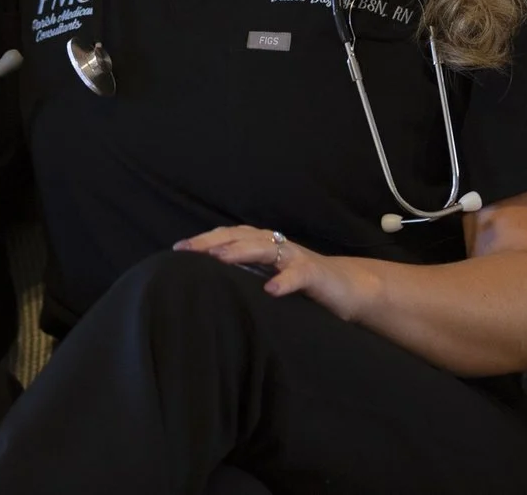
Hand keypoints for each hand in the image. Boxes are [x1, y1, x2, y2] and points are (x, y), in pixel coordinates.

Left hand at [174, 226, 383, 325]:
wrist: (349, 289)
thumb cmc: (302, 286)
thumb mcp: (269, 278)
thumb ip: (245, 277)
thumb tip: (206, 285)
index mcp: (263, 244)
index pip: (228, 236)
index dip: (203, 241)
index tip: (177, 250)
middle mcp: (277, 245)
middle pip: (240, 236)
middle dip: (212, 242)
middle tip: (187, 251)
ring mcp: (296, 257)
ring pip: (265, 247)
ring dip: (241, 252)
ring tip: (219, 258)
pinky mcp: (315, 274)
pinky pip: (299, 274)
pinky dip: (285, 280)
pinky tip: (271, 290)